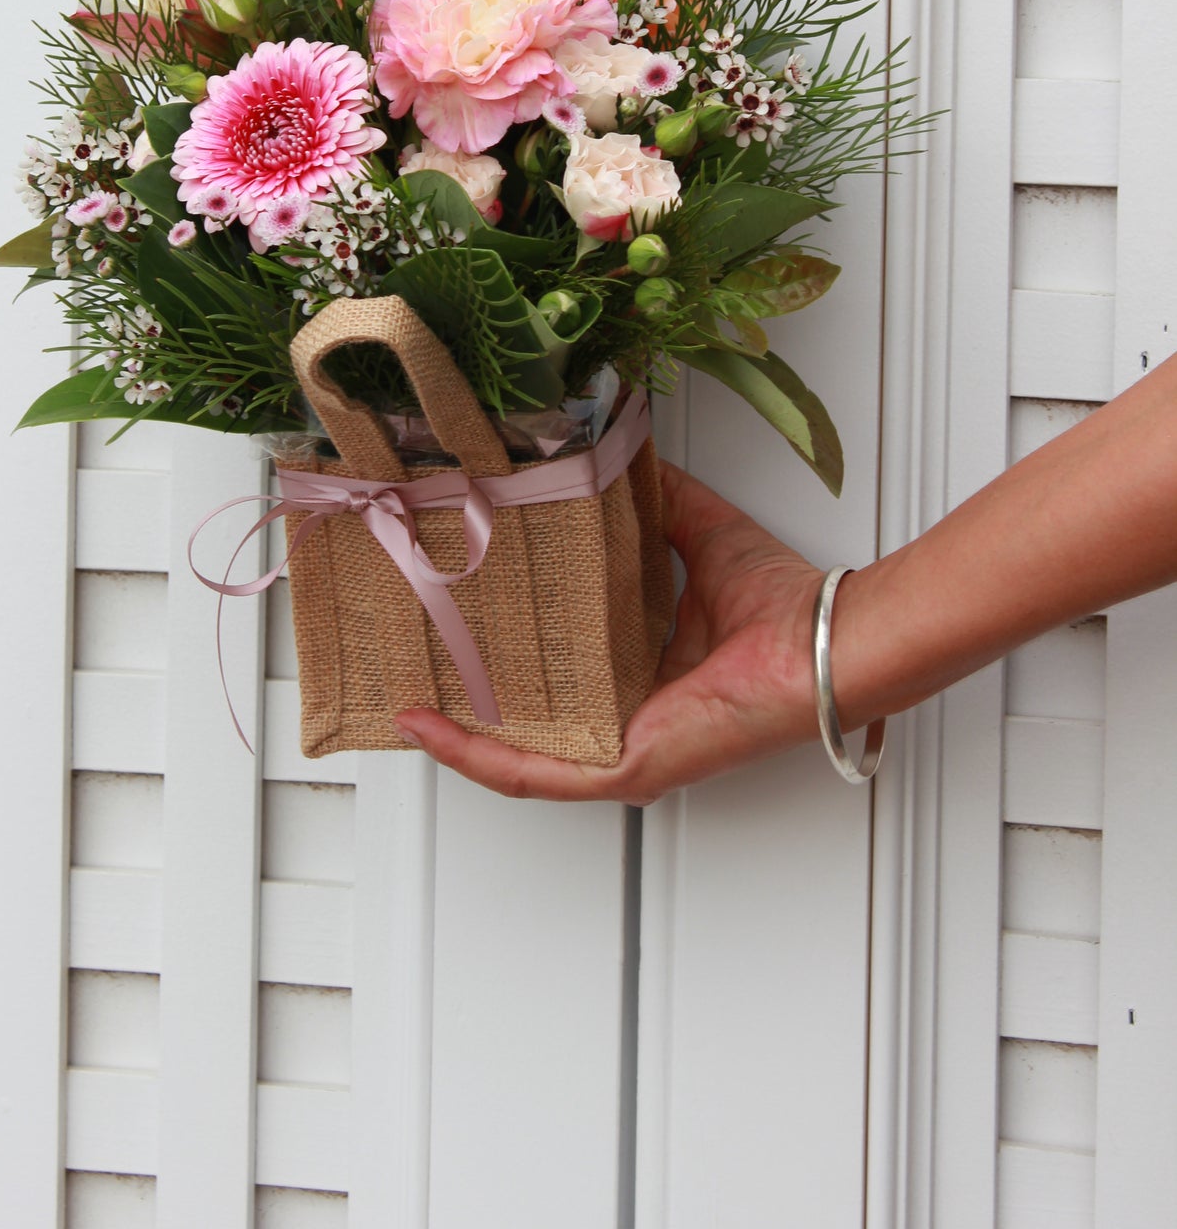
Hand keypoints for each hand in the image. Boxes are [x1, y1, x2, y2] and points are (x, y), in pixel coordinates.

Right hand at [394, 458, 823, 802]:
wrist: (826, 641)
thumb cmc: (784, 604)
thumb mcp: (701, 534)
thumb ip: (658, 502)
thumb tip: (618, 453)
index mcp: (646, 671)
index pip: (559, 672)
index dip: (505, 647)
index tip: (456, 615)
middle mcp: (629, 718)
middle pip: (528, 716)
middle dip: (466, 691)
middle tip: (412, 655)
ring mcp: (622, 751)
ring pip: (517, 753)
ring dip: (455, 731)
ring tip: (401, 699)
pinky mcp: (623, 768)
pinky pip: (532, 775)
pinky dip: (475, 754)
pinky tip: (430, 729)